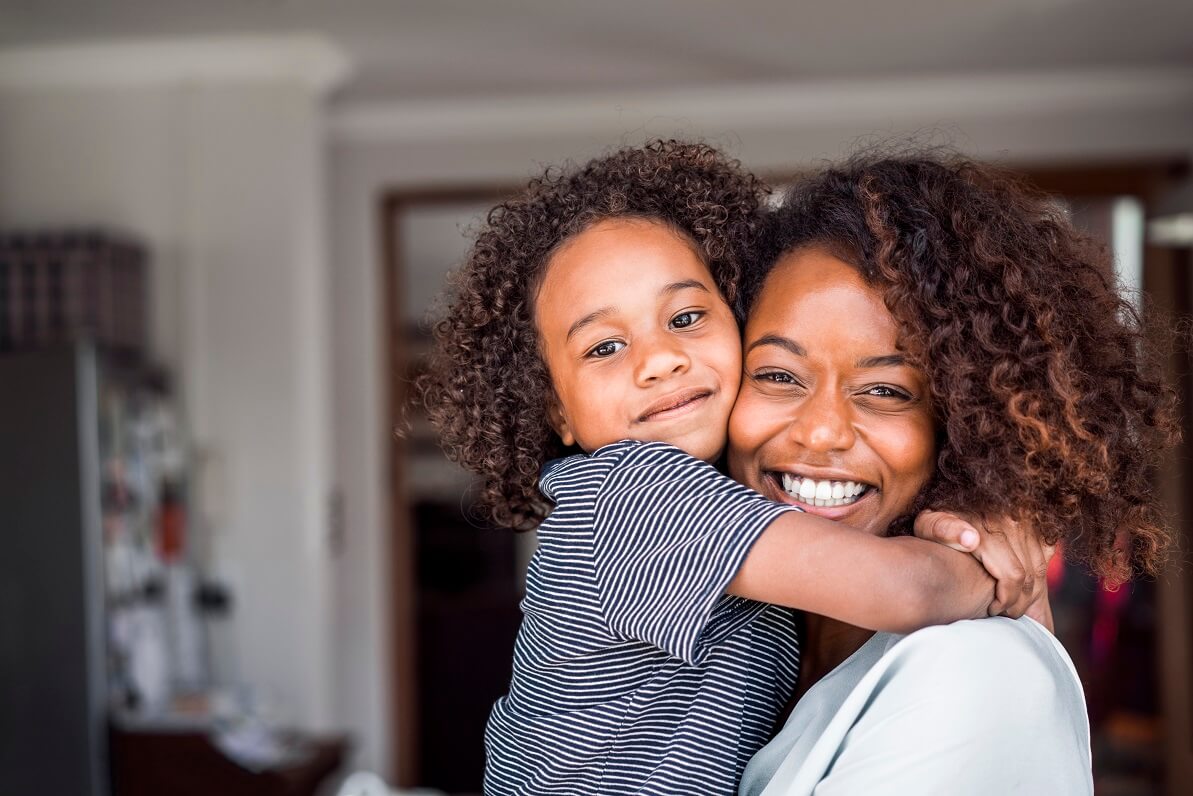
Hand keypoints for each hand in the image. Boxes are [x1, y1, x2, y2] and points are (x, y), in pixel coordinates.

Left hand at [913, 510, 1054, 619]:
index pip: (1013, 576)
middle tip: (1003, 613)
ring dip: (1030, 593)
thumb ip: (944, 529)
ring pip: (1040, 569)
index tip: (992, 610)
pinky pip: (1046, 554)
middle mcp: (1014, 522)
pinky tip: (1025, 588)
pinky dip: (1039, 575)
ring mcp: (1028, 521)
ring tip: (1012, 604)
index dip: (1006, 600)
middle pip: (1030, 576)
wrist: (953, 492)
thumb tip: (971, 540)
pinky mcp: (1036, 522)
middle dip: (1019, 602)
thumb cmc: (936, 516)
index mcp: (989, 527)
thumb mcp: (929, 523)